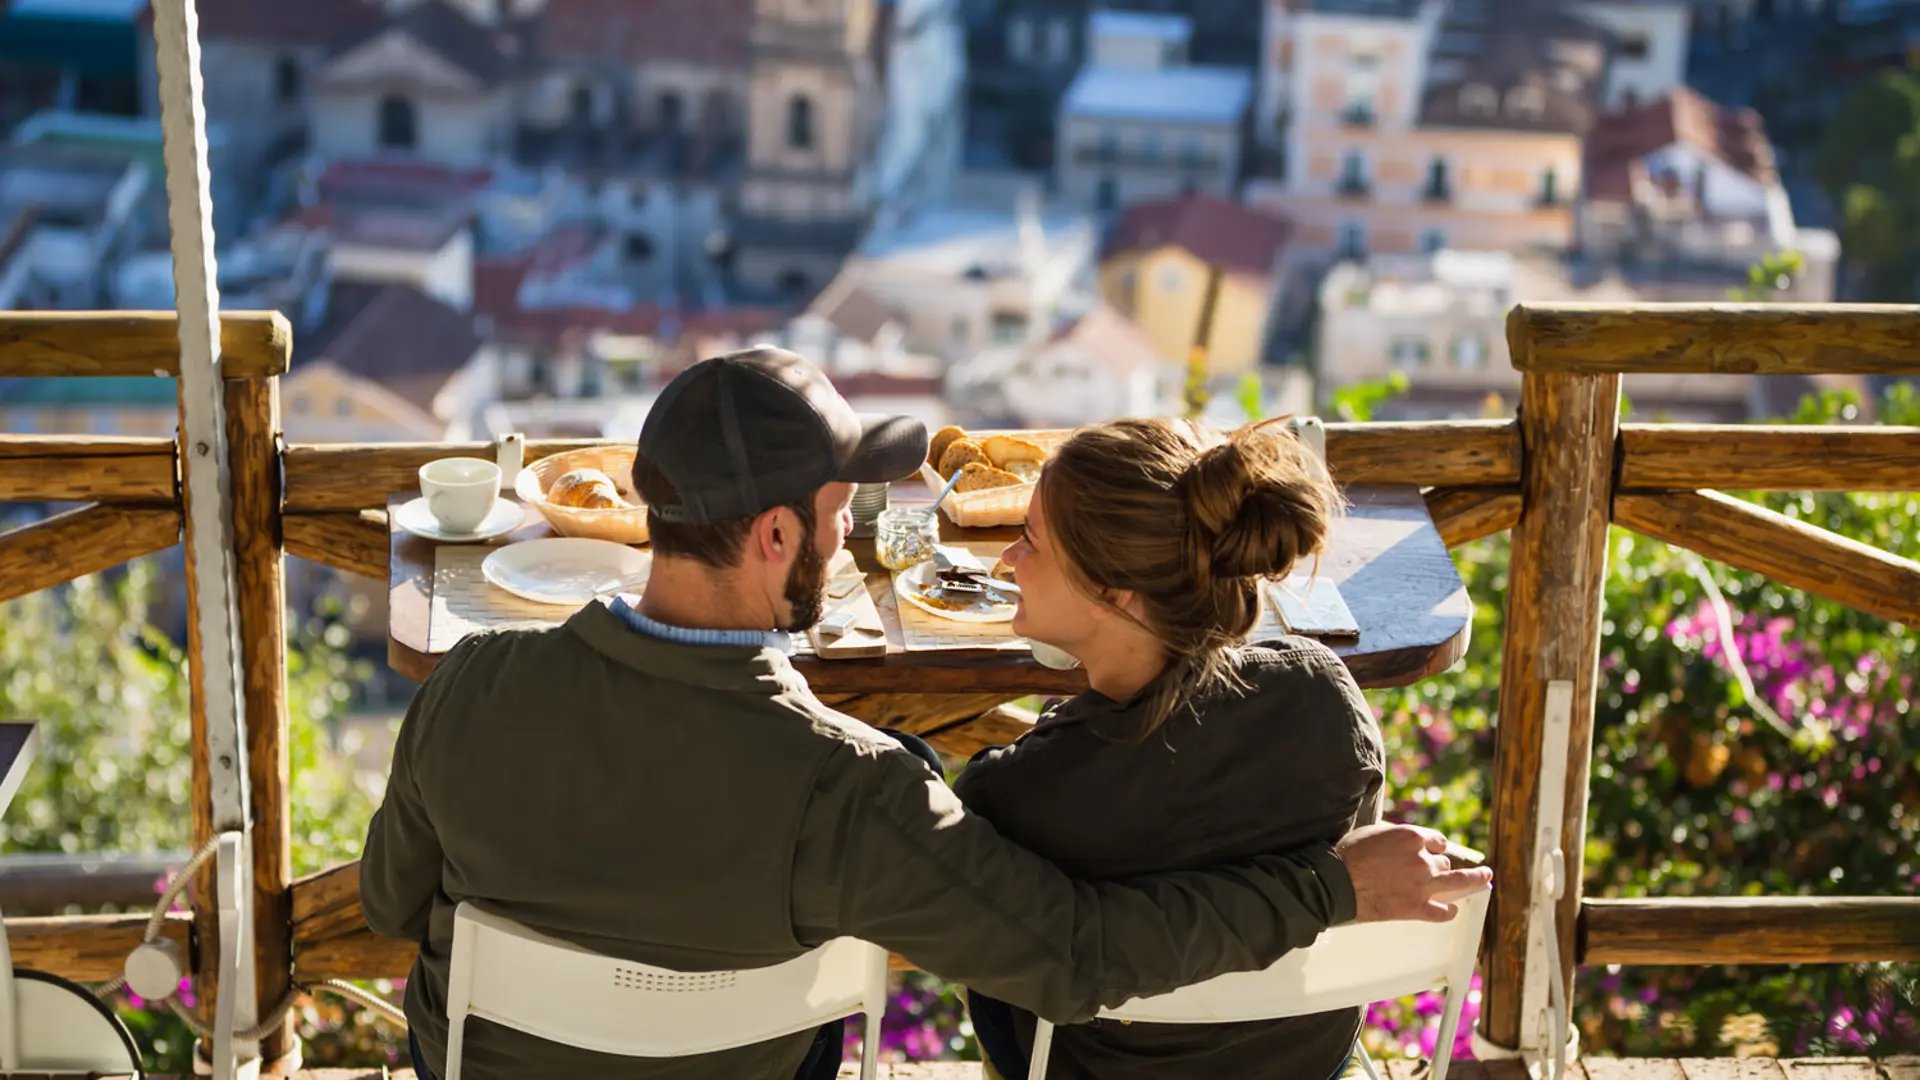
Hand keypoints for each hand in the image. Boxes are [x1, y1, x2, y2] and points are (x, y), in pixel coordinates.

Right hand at [1334, 823, 1492, 923]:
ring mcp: (1422, 885)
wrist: (1337, 883)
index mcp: (1412, 837)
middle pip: (1443, 863)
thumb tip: (1404, 842)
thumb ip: (1396, 837)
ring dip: (1474, 880)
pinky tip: (1454, 910)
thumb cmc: (1349, 855)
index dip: (1435, 847)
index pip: (1437, 841)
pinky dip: (1450, 912)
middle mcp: (1422, 860)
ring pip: (1457, 882)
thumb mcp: (1374, 833)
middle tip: (1431, 872)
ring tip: (1485, 878)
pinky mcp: (1416, 908)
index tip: (1435, 851)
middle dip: (1438, 867)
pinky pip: (1442, 911)